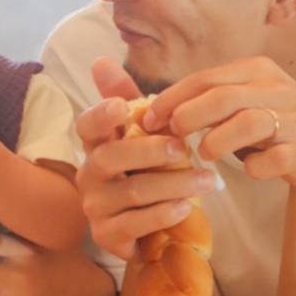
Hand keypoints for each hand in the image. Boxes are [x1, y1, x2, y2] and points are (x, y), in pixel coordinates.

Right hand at [76, 57, 215, 260]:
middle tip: (183, 147)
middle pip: (110, 158)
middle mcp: (89, 174)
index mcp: (95, 145)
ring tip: (209, 180)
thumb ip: (126, 99)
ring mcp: (96, 207)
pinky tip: (186, 207)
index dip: (100, 115)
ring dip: (173, 184)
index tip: (123, 106)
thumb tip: (101, 60)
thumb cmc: (144, 172)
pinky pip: (135, 224)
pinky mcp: (108, 236)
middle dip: (149, 151)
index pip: (86, 126)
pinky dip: (162, 214)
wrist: (144, 228)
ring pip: (132, 192)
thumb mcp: (140, 135)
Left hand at [140, 55, 295, 192]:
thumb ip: (204, 101)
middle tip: (172, 136)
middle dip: (190, 117)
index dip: (172, 98)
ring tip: (205, 154)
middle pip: (224, 97)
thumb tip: (151, 112)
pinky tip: (248, 169)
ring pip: (250, 123)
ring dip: (218, 141)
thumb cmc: (267, 125)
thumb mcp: (239, 103)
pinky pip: (275, 158)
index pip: (206, 78)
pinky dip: (256, 167)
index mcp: (257, 70)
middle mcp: (279, 88)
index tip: (149, 118)